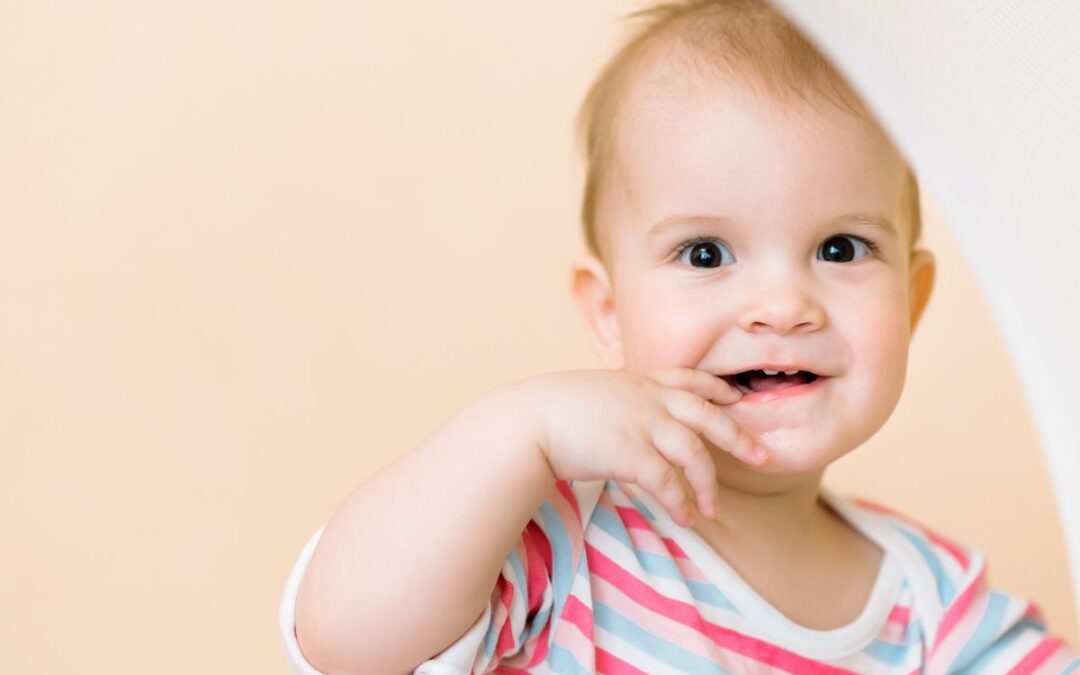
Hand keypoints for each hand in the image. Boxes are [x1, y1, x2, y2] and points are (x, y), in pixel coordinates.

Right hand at [510, 368, 766, 527]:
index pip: (689, 379)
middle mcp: (647, 399)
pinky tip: (685, 518)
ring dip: (707, 484)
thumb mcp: (590, 394)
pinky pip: (669, 483)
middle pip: (708, 415)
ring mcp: (643, 424)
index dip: (717, 389)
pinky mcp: (633, 453)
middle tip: (761, 455)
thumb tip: (620, 419)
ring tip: (713, 509)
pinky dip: (681, 502)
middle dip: (738, 436)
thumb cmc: (550, 411)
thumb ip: (616, 403)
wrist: (530, 421)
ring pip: (694, 453)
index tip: (735, 399)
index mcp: (638, 382)